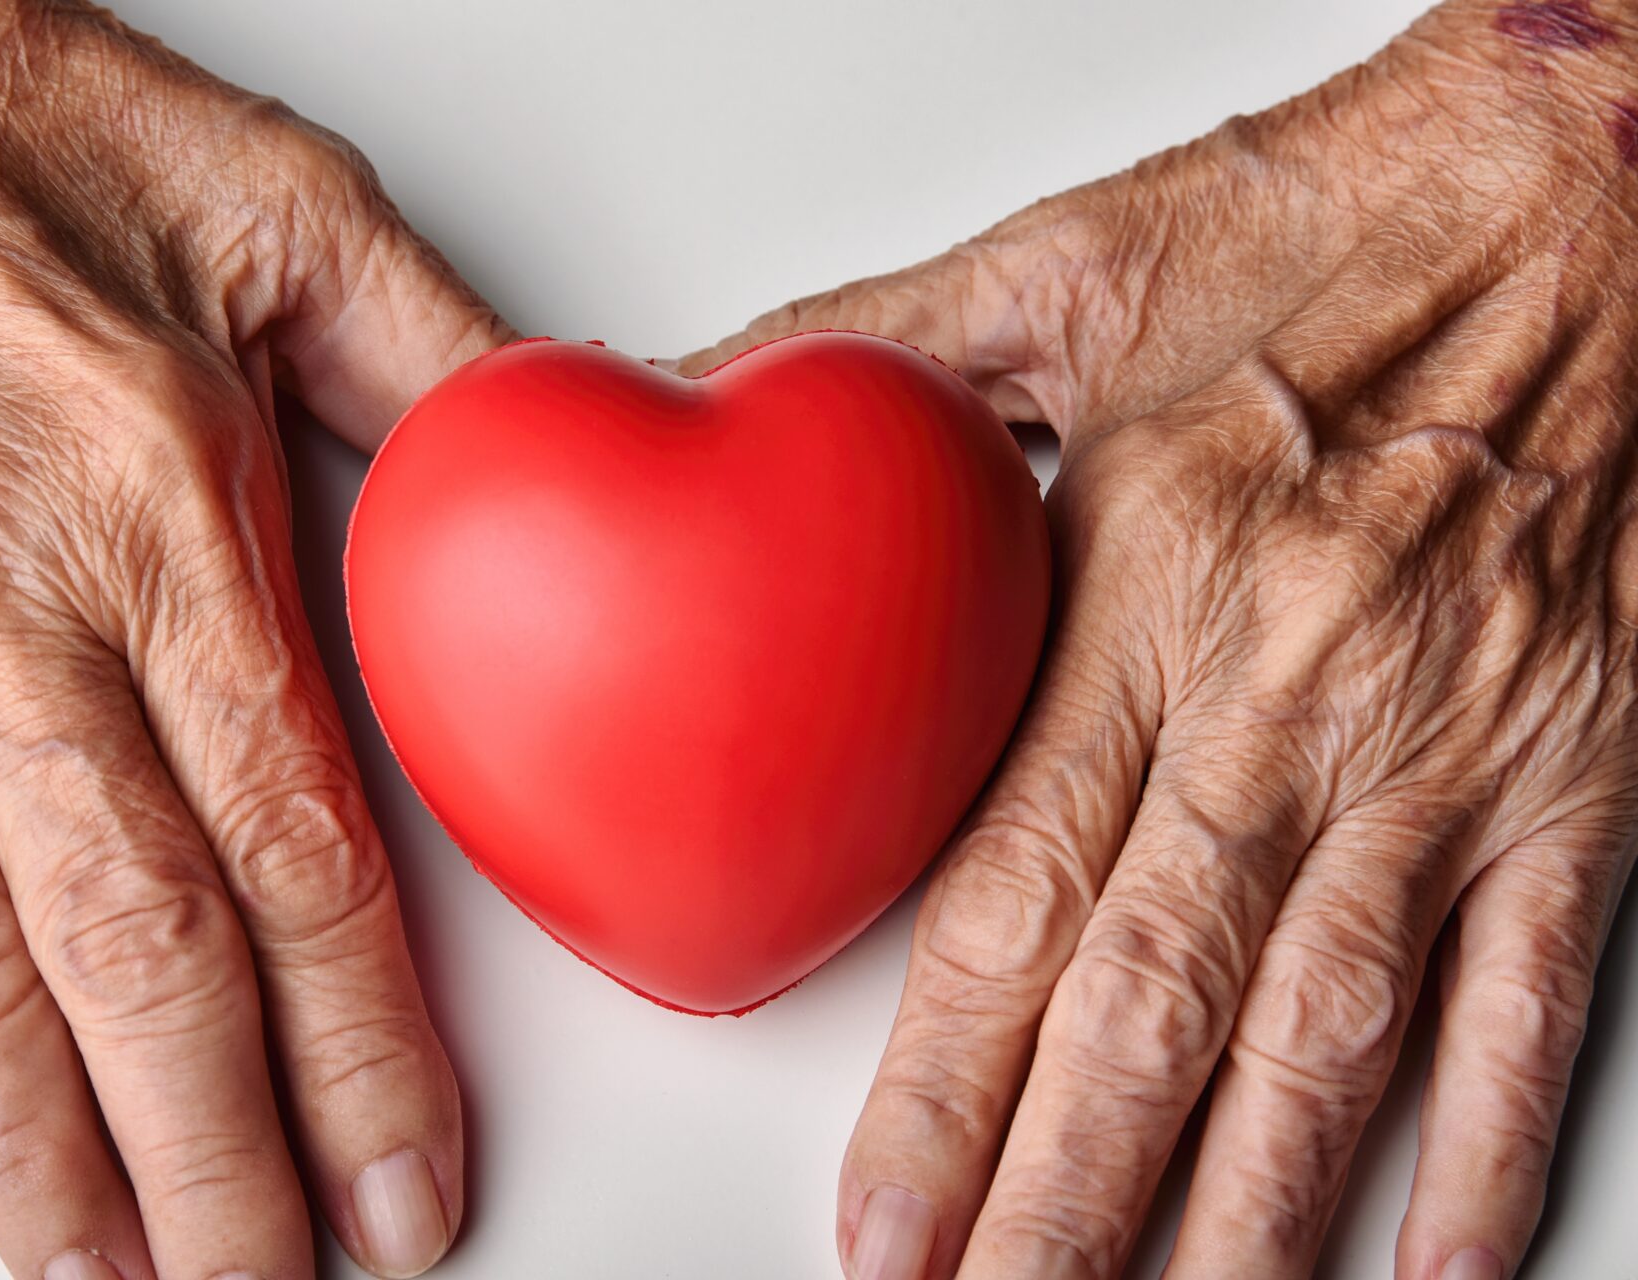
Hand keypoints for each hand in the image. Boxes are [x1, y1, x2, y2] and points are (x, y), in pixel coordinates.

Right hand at [0, 2, 508, 1276]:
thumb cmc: (0, 117)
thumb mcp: (273, 203)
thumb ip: (434, 359)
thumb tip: (572, 448)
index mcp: (158, 524)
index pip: (293, 854)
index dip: (359, 1049)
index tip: (403, 1188)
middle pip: (132, 960)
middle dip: (210, 1163)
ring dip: (37, 1152)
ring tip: (111, 1278)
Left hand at [687, 3, 1637, 1275]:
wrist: (1582, 191)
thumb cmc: (1322, 230)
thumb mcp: (1062, 263)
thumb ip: (860, 349)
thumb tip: (671, 383)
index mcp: (1156, 583)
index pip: (1017, 890)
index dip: (941, 1082)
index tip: (881, 1219)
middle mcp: (1302, 693)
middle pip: (1157, 1005)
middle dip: (1064, 1200)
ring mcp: (1453, 750)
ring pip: (1332, 1037)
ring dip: (1242, 1218)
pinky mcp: (1581, 773)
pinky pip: (1529, 987)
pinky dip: (1483, 1138)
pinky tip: (1422, 1264)